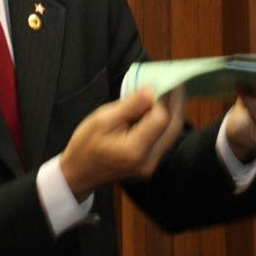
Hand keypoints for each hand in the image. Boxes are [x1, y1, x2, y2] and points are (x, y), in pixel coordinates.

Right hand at [60, 87, 185, 199]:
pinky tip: (159, 109)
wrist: (78, 175)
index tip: (156, 82)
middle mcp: (148, 161)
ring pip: (172, 134)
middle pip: (174, 127)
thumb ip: (129, 106)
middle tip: (176, 80)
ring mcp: (151, 166)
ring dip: (174, 111)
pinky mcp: (150, 165)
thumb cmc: (84, 145)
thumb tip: (151, 90)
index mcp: (134, 149)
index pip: (161, 119)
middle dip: (177, 101)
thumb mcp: (101, 120)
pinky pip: (165, 140)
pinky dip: (166, 122)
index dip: (161, 99)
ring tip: (170, 91)